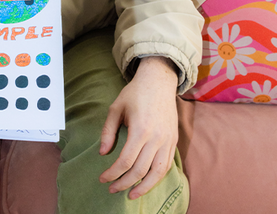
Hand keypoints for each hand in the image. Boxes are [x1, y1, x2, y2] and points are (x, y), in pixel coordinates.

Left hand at [99, 56, 178, 198]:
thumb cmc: (135, 93)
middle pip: (140, 170)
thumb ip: (108, 131)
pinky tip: (146, 182)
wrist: (158, 81)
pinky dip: (157, 177)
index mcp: (140, 129)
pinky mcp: (174, 140)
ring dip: (144, 187)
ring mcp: (168, 140)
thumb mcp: (116, 108)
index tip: (103, 179)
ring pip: (157, 172)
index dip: (113, 173)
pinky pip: (167, 165)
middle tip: (112, 189)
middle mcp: (156, 137)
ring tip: (131, 194)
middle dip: (124, 183)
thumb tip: (103, 153)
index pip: (125, 160)